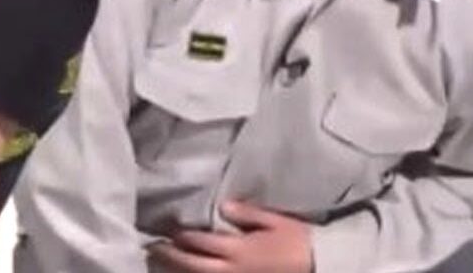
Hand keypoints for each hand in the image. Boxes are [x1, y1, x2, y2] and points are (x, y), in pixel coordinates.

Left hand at [148, 201, 313, 272]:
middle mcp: (231, 270)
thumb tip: (222, 206)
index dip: (182, 236)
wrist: (319, 267)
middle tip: (153, 248)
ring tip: (164, 264)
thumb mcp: (276, 222)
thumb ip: (247, 214)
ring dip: (179, 271)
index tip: (167, 228)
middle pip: (193, 265)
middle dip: (171, 256)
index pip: (201, 242)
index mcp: (239, 250)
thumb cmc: (299, 242)